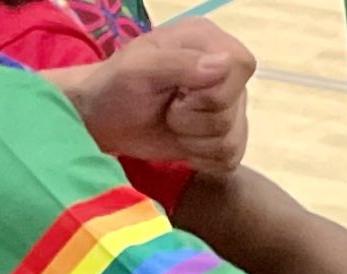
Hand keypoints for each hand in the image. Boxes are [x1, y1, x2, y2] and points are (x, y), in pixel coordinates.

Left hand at [66, 19, 254, 176]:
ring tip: (171, 124)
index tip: (179, 93)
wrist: (106, 120)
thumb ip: (180, 64)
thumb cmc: (115, 88)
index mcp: (209, 41)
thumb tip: (226, 65)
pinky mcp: (227, 138)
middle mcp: (226, 72)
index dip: (212, 90)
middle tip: (168, 109)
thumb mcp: (138, 70)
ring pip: (232, 139)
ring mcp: (231, 106)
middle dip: (194, 119)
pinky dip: (202, 159)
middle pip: (232, 109)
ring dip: (193, 141)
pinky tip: (183, 144)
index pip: (240, 66)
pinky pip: (230, 159)